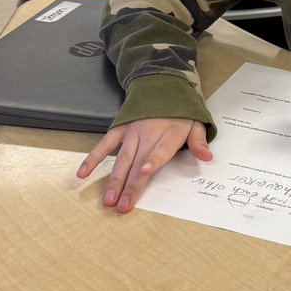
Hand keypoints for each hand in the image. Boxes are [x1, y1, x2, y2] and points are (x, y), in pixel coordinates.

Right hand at [76, 118, 211, 212]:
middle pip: (137, 163)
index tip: (144, 171)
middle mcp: (148, 134)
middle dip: (129, 185)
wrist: (162, 85)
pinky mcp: (120, 129)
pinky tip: (83, 173)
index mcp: (169, 134)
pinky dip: (93, 158)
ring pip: (121, 159)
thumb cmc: (180, 111)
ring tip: (108, 199)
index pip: (160, 150)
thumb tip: (207, 157)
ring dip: (113, 180)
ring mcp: (131, 132)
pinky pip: (104, 144)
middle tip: (122, 206)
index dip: (152, 160)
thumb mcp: (196, 122)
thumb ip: (199, 141)